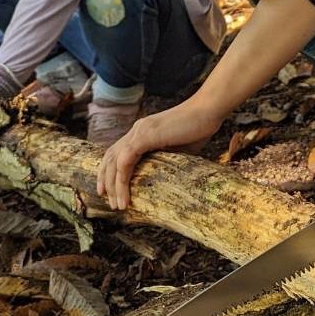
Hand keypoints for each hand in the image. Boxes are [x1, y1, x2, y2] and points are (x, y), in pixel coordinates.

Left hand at [98, 100, 224, 210]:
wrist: (208, 110)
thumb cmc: (199, 128)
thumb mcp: (179, 150)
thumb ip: (166, 160)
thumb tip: (162, 180)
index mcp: (142, 132)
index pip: (117, 152)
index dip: (109, 172)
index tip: (110, 191)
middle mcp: (136, 130)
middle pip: (110, 157)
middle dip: (106, 181)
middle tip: (110, 202)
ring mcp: (139, 132)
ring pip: (116, 161)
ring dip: (113, 185)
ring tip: (119, 204)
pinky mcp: (146, 135)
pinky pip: (126, 159)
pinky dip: (122, 178)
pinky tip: (124, 193)